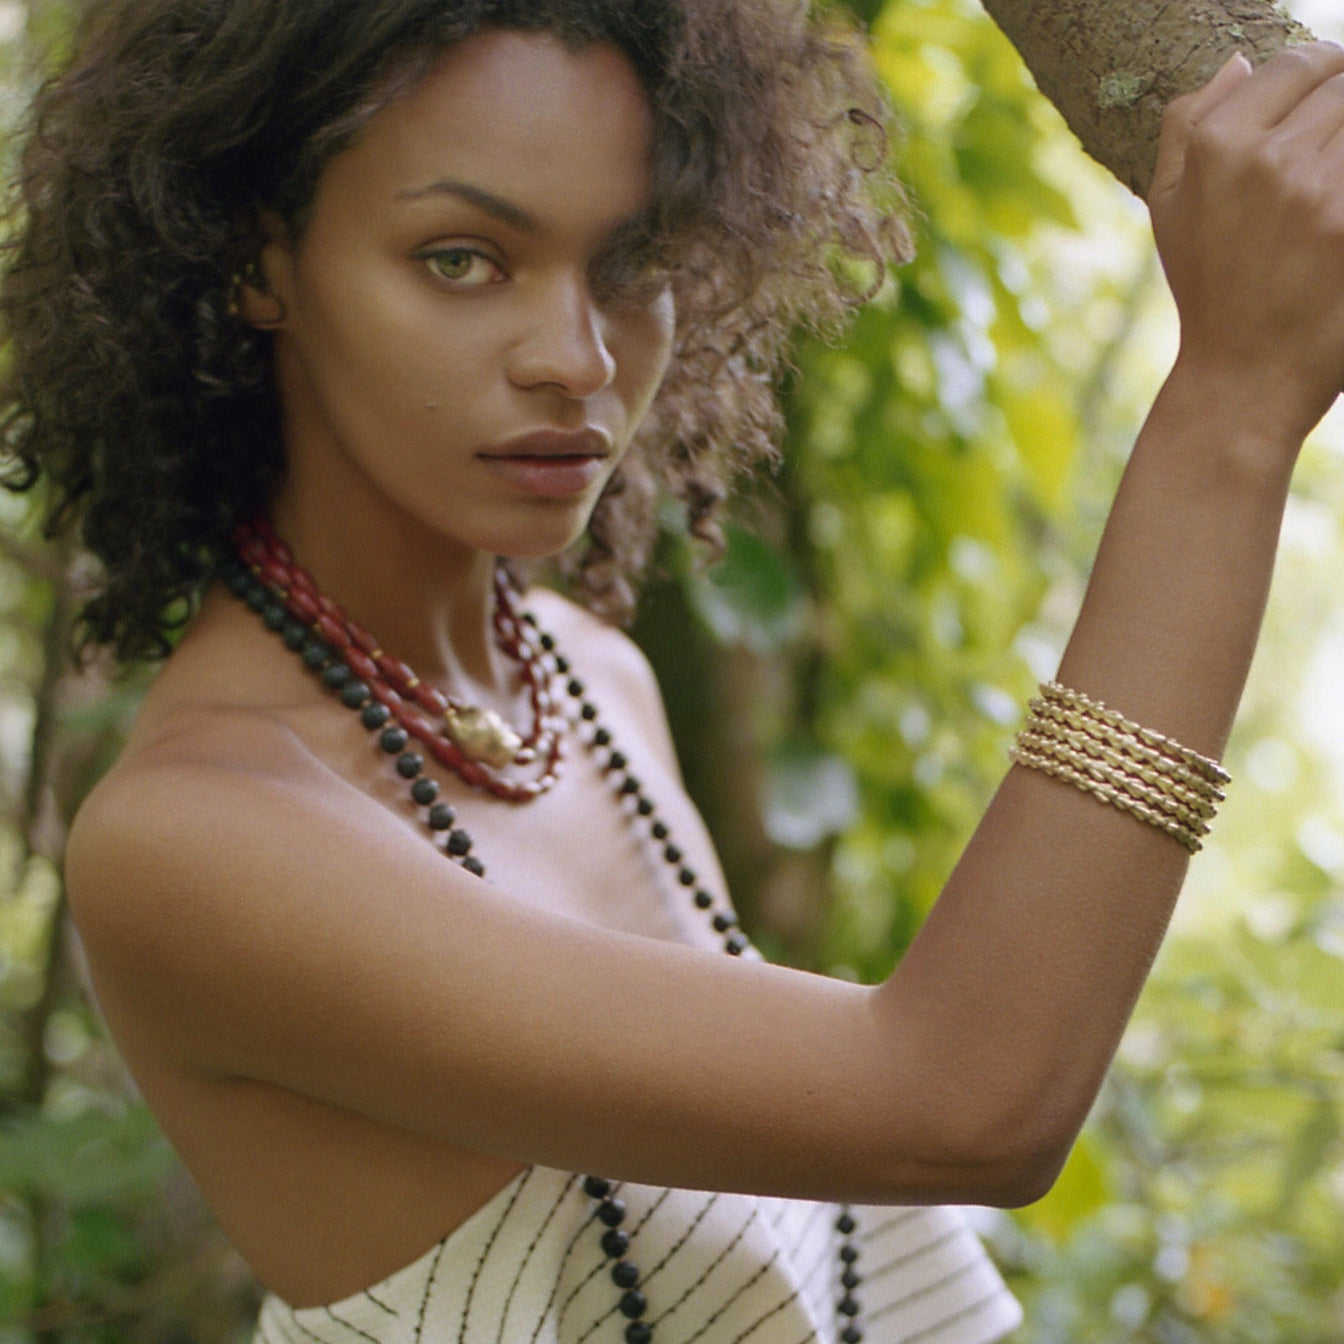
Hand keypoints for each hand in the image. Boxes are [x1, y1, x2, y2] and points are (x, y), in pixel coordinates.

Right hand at [1150, 42, 1343, 452]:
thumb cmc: (1208, 290)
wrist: (1244, 374)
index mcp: (1217, 145)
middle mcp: (1267, 159)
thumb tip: (1238, 64)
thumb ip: (1186, 126)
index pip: (1301, 62)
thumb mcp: (1168, 208)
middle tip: (1327, 163)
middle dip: (1343, 115)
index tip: (1324, 105)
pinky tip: (1336, 217)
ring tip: (1327, 193)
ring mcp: (1319, 189)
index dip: (1321, 75)